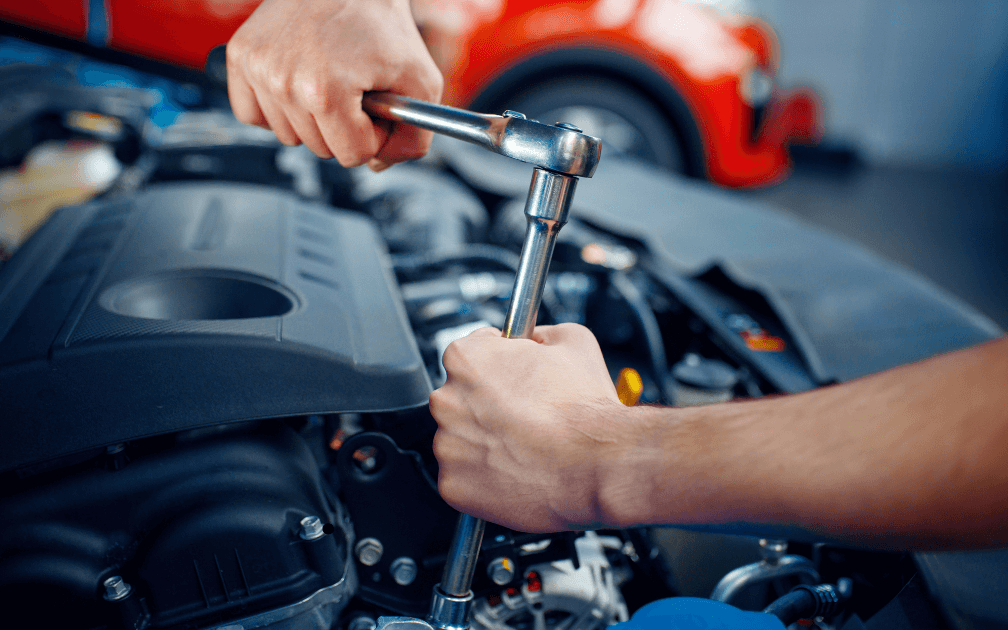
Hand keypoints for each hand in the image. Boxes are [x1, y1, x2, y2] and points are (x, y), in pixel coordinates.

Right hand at [226, 0, 442, 170]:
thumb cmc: (380, 21)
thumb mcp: (420, 81)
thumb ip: (413, 138)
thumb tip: (379, 166)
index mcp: (325, 91)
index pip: (353, 156)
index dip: (373, 133)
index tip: (376, 104)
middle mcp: (282, 81)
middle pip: (321, 149)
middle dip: (345, 126)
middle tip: (355, 87)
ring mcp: (257, 68)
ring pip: (289, 137)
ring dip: (312, 119)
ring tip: (328, 80)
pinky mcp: (240, 57)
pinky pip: (252, 115)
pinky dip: (276, 109)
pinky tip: (297, 84)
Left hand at [429, 324, 630, 531]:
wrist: (601, 464)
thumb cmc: (585, 408)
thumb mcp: (573, 341)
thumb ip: (541, 333)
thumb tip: (535, 340)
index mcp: (466, 358)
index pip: (471, 354)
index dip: (498, 366)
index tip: (514, 380)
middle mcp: (446, 400)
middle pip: (461, 399)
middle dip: (487, 406)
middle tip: (523, 417)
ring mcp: (446, 446)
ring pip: (459, 441)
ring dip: (483, 443)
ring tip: (523, 446)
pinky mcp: (453, 485)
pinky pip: (463, 478)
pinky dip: (484, 478)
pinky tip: (515, 470)